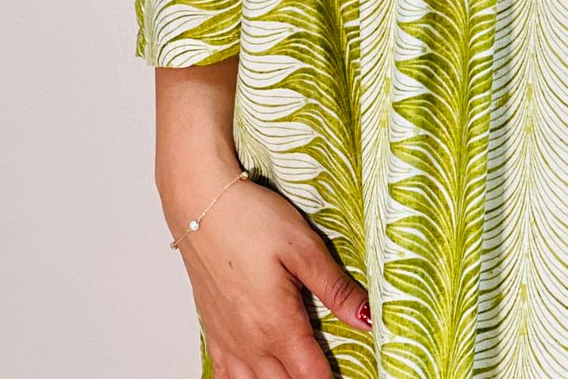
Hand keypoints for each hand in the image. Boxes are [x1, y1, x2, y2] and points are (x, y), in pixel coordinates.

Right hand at [170, 173, 371, 376]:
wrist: (200, 205)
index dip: (333, 378)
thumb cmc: (251, 219)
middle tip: (328, 364)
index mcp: (278, 325)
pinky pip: (225, 378)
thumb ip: (335, 289)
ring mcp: (229, 341)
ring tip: (298, 369)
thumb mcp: (304, 248)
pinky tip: (256, 375)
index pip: (312, 376)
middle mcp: (251, 343)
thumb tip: (367, 319)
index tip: (351, 370)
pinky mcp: (213, 332)